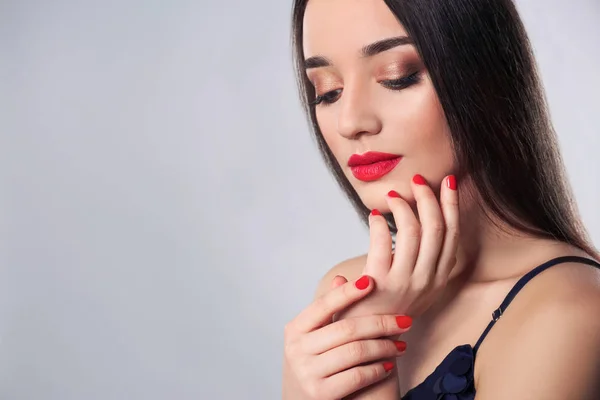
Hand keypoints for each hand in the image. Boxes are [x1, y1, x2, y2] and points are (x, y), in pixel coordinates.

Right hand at [282, 276, 411, 399]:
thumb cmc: (313, 362)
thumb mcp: (313, 336)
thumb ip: (327, 311)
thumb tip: (341, 278)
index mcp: (295, 329)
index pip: (324, 305)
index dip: (348, 292)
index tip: (371, 281)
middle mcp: (297, 350)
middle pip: (347, 329)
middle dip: (380, 323)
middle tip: (404, 320)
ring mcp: (307, 372)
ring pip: (356, 352)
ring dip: (384, 347)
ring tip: (401, 345)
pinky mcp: (320, 393)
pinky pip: (358, 376)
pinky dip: (378, 369)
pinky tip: (389, 365)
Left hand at [339, 174, 459, 319]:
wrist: (367, 341)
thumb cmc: (387, 309)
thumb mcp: (415, 287)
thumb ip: (421, 259)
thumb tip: (419, 220)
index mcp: (439, 279)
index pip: (452, 234)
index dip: (451, 206)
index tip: (448, 182)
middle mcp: (428, 281)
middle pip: (437, 229)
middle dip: (429, 198)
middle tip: (417, 181)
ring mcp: (406, 283)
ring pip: (414, 232)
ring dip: (404, 207)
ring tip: (393, 195)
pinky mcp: (382, 284)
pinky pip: (383, 244)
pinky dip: (379, 225)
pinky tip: (373, 216)